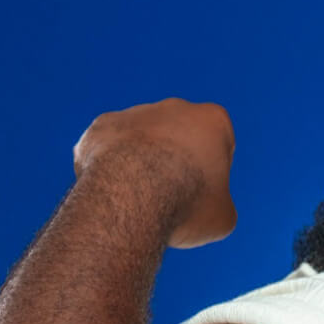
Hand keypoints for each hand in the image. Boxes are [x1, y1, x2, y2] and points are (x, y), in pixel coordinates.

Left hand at [73, 98, 236, 248]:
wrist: (131, 199)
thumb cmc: (184, 206)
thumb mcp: (221, 216)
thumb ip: (216, 202)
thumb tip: (202, 210)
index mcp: (213, 121)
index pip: (219, 145)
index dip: (212, 173)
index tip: (202, 195)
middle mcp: (175, 108)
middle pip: (180, 137)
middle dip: (176, 162)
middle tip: (172, 198)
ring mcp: (135, 114)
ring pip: (143, 140)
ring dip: (143, 164)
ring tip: (140, 199)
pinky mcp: (102, 126)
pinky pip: (110, 147)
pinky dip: (111, 167)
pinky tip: (114, 191)